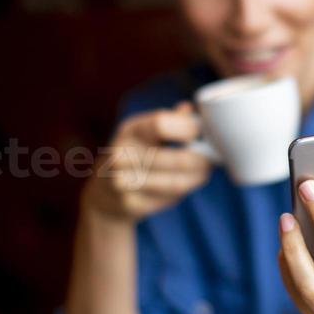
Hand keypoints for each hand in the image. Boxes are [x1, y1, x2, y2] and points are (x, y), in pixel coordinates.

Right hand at [82, 102, 212, 222]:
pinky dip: (181, 193)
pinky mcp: (130, 205)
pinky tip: (182, 186)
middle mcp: (121, 155)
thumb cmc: (134, 155)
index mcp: (129, 131)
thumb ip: (168, 120)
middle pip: (175, 158)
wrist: (102, 194)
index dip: (187, 128)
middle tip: (211, 160)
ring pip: (175, 183)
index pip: (160, 124)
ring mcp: (123, 182)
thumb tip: (191, 108)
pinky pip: (168, 199)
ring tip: (203, 173)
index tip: (202, 133)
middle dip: (201, 160)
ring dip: (196, 178)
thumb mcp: (144, 132)